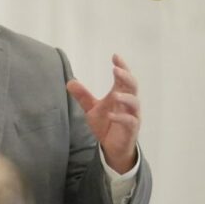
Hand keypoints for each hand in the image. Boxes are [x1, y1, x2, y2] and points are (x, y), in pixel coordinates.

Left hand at [67, 54, 140, 173]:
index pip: (124, 78)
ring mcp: (132, 116)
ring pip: (135, 103)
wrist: (112, 147)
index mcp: (121, 95)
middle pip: (133, 86)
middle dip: (126, 77)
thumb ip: (83, 96)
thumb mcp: (92, 109)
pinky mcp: (131, 129)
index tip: (115, 56)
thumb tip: (69, 82)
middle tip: (116, 69)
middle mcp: (129, 103)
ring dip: (126, 98)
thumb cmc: (106, 124)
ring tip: (115, 94)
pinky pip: (129, 122)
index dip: (122, 66)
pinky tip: (111, 115)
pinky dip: (121, 117)